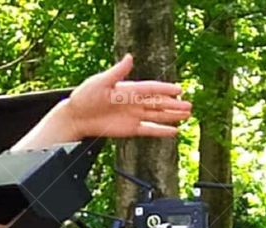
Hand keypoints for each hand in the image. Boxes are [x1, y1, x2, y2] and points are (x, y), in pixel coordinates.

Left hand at [66, 54, 191, 138]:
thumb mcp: (100, 82)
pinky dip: (160, 131)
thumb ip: (116, 72)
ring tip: (187, 116)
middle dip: (174, 105)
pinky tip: (173, 131)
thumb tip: (130, 58)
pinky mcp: (129, 129)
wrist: (76, 117)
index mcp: (129, 89)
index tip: (179, 89)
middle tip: (189, 106)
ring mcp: (133, 116)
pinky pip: (148, 130)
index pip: (151, 89)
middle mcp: (134, 102)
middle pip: (158, 103)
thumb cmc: (85, 97)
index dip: (165, 89)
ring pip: (157, 116)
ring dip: (171, 116)